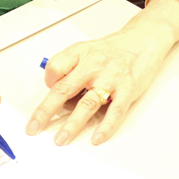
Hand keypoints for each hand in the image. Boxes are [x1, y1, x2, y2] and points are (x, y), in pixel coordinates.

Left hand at [26, 19, 178, 145]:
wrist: (144, 39)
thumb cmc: (114, 48)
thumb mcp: (86, 48)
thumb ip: (69, 65)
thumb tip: (53, 87)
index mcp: (80, 54)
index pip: (55, 68)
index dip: (48, 81)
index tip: (48, 90)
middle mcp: (93, 66)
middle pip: (64, 89)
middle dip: (46, 111)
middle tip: (34, 127)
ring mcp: (111, 78)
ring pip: (87, 104)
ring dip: (72, 124)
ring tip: (60, 139)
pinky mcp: (127, 89)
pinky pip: (115, 111)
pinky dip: (106, 126)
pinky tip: (97, 138)